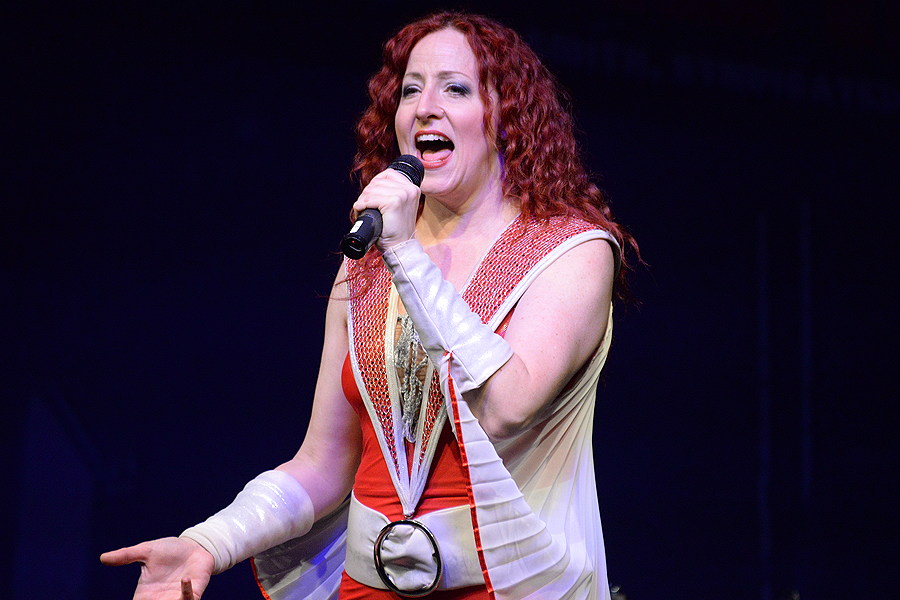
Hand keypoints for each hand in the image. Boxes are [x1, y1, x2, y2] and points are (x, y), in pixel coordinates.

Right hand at [100, 537, 214, 599]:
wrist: (195, 546)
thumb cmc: (170, 550)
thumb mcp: (146, 551)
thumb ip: (126, 556)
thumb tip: (102, 558)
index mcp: (145, 594)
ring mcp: (177, 599)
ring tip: (168, 599)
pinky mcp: (192, 594)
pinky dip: (186, 593)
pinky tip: (185, 579)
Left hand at [352, 168, 420, 249]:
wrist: (400, 246)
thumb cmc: (396, 230)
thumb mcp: (398, 207)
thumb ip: (392, 194)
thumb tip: (373, 185)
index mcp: (412, 188)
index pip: (388, 174)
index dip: (374, 184)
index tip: (369, 196)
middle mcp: (410, 189)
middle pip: (378, 182)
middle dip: (366, 194)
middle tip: (362, 206)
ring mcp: (403, 195)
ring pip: (372, 190)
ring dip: (362, 200)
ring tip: (361, 210)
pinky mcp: (394, 202)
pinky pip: (370, 199)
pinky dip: (361, 205)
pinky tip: (360, 211)